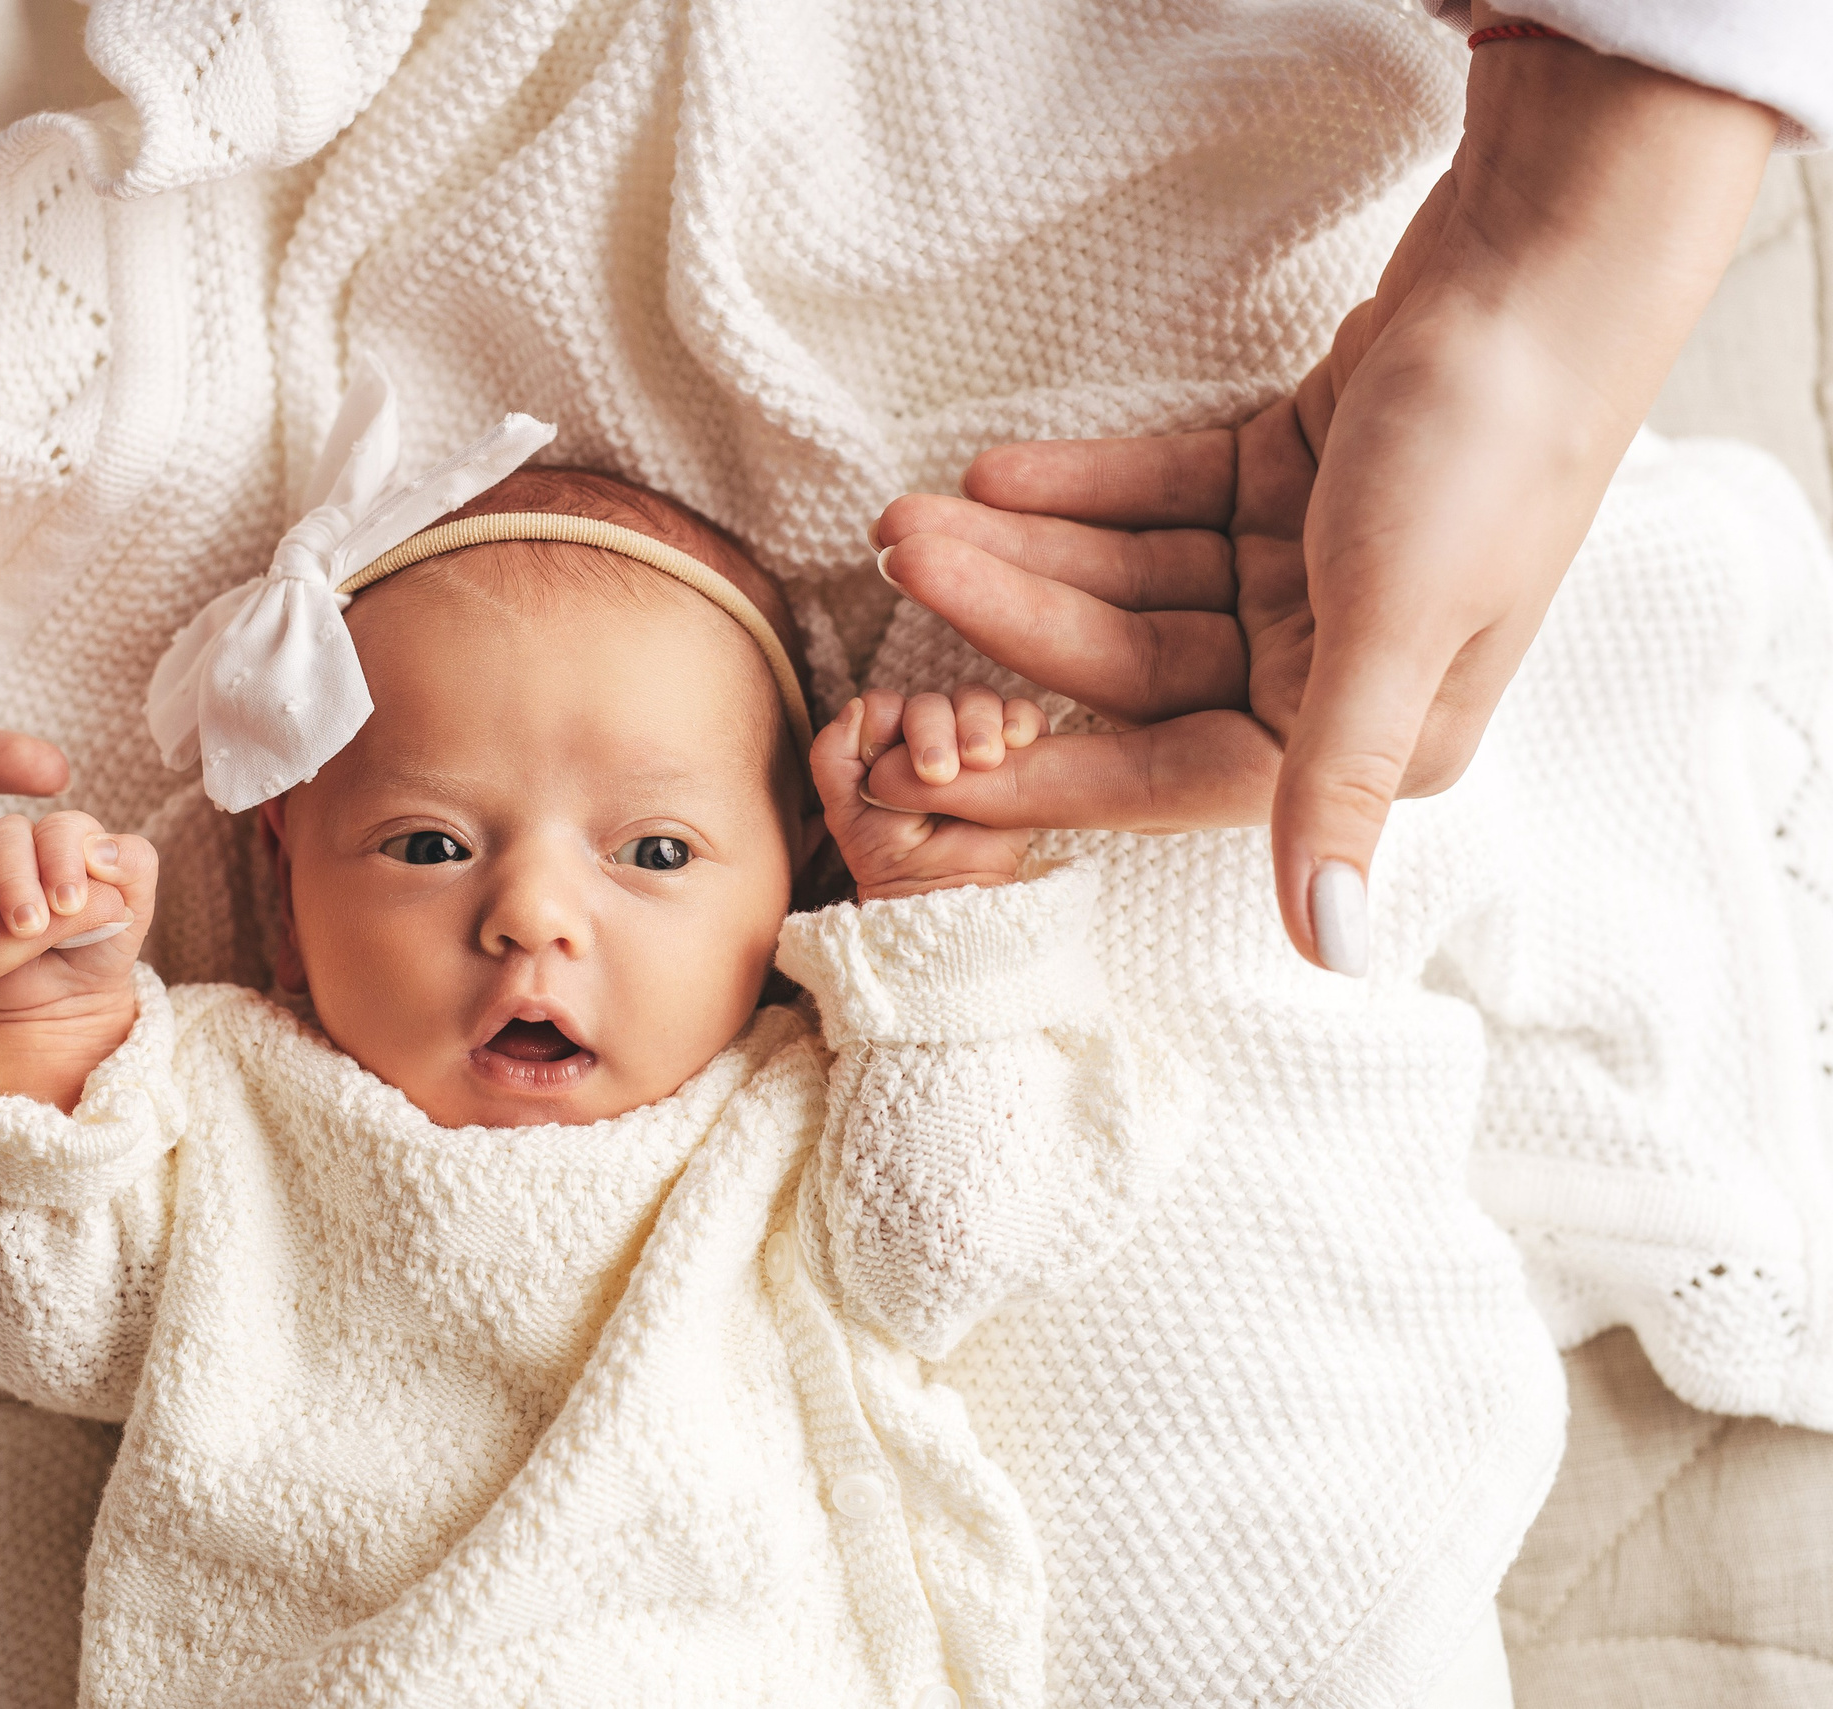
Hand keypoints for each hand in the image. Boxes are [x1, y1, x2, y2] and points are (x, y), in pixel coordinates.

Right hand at [0, 822, 158, 1110]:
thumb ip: (133, 872)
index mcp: (68, 839)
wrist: (63, 1002)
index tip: (68, 902)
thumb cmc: (100, 949)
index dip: (63, 859)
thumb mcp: (130, 914)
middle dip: (16, 879)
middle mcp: (19, 844)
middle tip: (27, 926)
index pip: (61, 828)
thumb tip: (102, 852)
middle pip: (6, 836)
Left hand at [813, 683, 1042, 899]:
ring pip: (977, 700)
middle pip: (932, 702)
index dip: (886, 721)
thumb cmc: (888, 854)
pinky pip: (1024, 717)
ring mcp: (973, 741)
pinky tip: (1012, 743)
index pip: (886, 703)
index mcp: (886, 739)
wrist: (939, 890)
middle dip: (932, 730)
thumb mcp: (844, 810)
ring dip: (977, 721)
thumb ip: (831, 757)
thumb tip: (855, 706)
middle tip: (937, 773)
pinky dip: (1021, 719)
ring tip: (980, 761)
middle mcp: (930, 733)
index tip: (886, 759)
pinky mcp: (1017, 755)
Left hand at [868, 13, 1774, 970]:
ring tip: (913, 515)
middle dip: (1008, 614)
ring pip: (1128, 580)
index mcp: (1369, 737)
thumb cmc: (1488, 448)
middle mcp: (1334, 673)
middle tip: (900, 562)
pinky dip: (1081, 490)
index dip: (1033, 772)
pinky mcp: (1286, 490)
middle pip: (1126, 664)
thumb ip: (1339, 785)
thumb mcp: (1399, 623)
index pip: (1158, 771)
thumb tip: (1337, 953)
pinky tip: (993, 473)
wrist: (1545, 266)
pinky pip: (1157, 504)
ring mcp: (1307, 578)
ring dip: (1024, 547)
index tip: (905, 768)